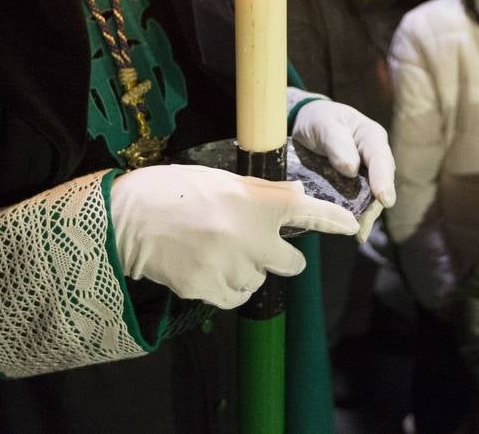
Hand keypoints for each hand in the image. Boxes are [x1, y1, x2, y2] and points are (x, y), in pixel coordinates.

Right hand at [110, 164, 356, 309]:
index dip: (332, 219)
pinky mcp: (208, 290)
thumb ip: (262, 192)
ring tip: (217, 250)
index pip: (306, 210)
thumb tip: (296, 195)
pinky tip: (209, 269)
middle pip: (291, 263)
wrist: (128, 220)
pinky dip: (228, 288)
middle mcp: (249, 237)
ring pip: (259, 281)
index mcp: (254, 203)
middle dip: (283, 257)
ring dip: (248, 271)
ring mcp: (229, 267)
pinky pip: (234, 298)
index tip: (351, 225)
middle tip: (260, 245)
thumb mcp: (222, 180)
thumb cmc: (172, 190)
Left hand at [290, 98, 396, 241]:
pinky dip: (354, 216)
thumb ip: (337, 143)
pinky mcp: (353, 187)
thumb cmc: (319, 119)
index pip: (381, 159)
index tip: (384, 199)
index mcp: (372, 137)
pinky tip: (350, 230)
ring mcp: (365, 175)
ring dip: (365, 216)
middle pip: (380, 184)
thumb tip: (351, 169)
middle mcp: (373, 158)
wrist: (306, 124)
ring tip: (358, 234)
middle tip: (364, 226)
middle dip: (374, 207)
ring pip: (370, 198)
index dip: (383, 180)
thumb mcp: (324, 124)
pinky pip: (356, 203)